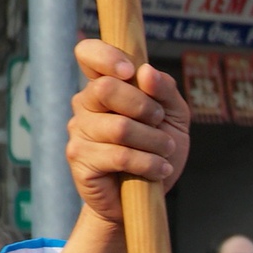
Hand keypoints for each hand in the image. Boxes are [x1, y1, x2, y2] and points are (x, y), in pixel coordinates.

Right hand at [67, 38, 191, 229]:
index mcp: (104, 87)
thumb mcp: (174, 118)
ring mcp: (78, 132)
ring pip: (119, 127)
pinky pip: (119, 155)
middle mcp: (84, 105)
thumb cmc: (157, 152)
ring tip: (165, 152)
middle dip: (145, 107)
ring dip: (154, 141)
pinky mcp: (80, 160)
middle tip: (160, 123)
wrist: (145, 198)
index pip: (88, 53)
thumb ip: (165, 90)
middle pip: (106, 89)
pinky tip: (159, 170)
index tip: (131, 72)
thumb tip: (145, 71)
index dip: (107, 56)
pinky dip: (149, 163)